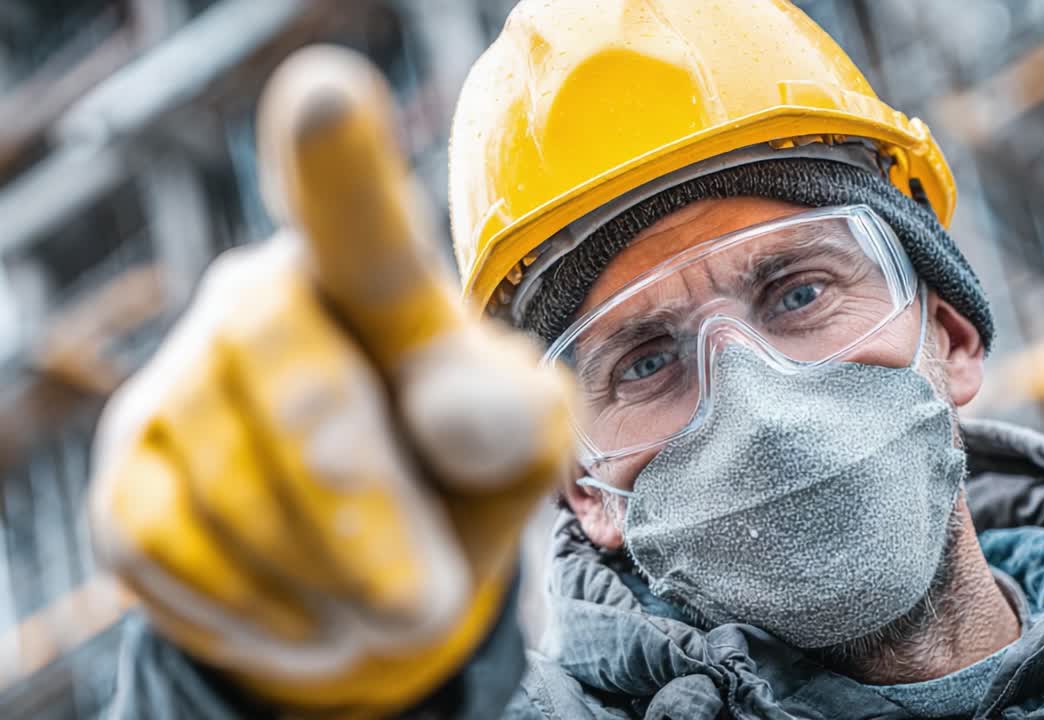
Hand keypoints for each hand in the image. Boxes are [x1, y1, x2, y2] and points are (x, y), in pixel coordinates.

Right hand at [89, 45, 573, 715]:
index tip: (326, 97)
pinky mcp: (122, 480)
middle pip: (305, 398)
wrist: (371, 580)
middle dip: (370, 515)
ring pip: (238, 495)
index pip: (356, 226)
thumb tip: (460, 421)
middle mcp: (257, 303)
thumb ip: (511, 418)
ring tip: (375, 601)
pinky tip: (301, 602)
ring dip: (330, 581)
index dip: (341, 171)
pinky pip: (180, 556)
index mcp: (367, 282)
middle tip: (423, 602)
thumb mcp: (517, 448)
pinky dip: (263, 611)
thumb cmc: (455, 482)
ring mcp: (176, 388)